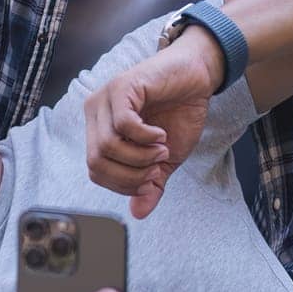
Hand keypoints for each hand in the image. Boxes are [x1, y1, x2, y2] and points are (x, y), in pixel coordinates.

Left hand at [84, 26, 223, 218]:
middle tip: (157, 166)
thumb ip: (150, 184)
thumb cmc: (178, 113)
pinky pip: (123, 124)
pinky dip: (145, 137)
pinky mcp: (121, 86)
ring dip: (141, 156)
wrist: (197, 77)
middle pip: (96, 162)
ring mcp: (105, 98)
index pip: (95, 172)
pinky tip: (160, 134)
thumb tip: (138, 214)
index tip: (151, 178)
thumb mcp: (165, 159)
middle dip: (131, 174)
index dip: (123, 184)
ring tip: (161, 149)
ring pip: (108, 146)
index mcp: (99, 130)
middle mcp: (95, 113)